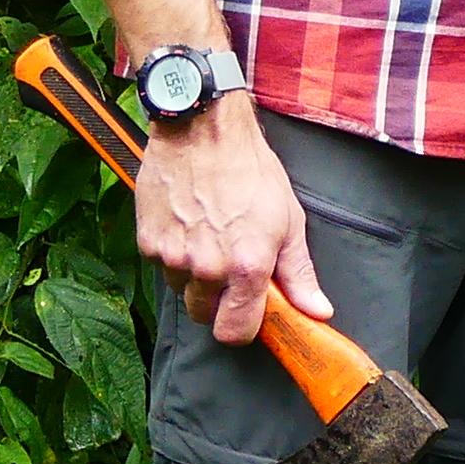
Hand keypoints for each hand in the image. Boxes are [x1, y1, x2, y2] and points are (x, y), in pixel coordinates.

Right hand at [136, 99, 328, 344]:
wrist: (202, 131)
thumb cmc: (250, 170)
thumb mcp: (288, 220)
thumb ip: (298, 273)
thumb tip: (316, 311)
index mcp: (246, 267)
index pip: (235, 333)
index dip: (243, 327)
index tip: (249, 312)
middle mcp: (207, 268)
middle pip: (205, 317)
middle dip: (218, 302)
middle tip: (230, 269)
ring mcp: (173, 257)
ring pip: (183, 291)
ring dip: (195, 278)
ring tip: (210, 238)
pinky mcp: (148, 243)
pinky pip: (162, 267)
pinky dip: (175, 255)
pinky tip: (189, 225)